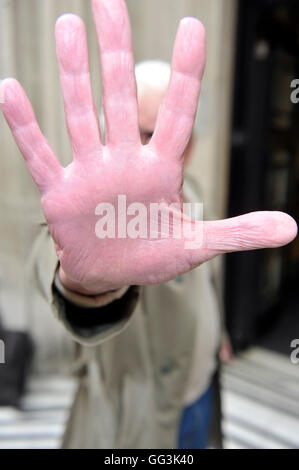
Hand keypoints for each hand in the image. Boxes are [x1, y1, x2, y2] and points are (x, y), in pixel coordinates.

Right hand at [0, 0, 296, 294]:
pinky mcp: (59, 192)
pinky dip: (25, 126)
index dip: (186, 74)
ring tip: (67, 25)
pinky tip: (10, 89)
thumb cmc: (152, 254)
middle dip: (115, 52)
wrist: (111, 272)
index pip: (177, 114)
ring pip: (81, 115)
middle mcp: (124, 161)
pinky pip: (39, 154)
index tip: (191, 26)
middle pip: (120, 98)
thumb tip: (292, 229)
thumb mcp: (197, 246)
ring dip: (74, 74)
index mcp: (159, 171)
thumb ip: (238, 232)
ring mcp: (89, 172)